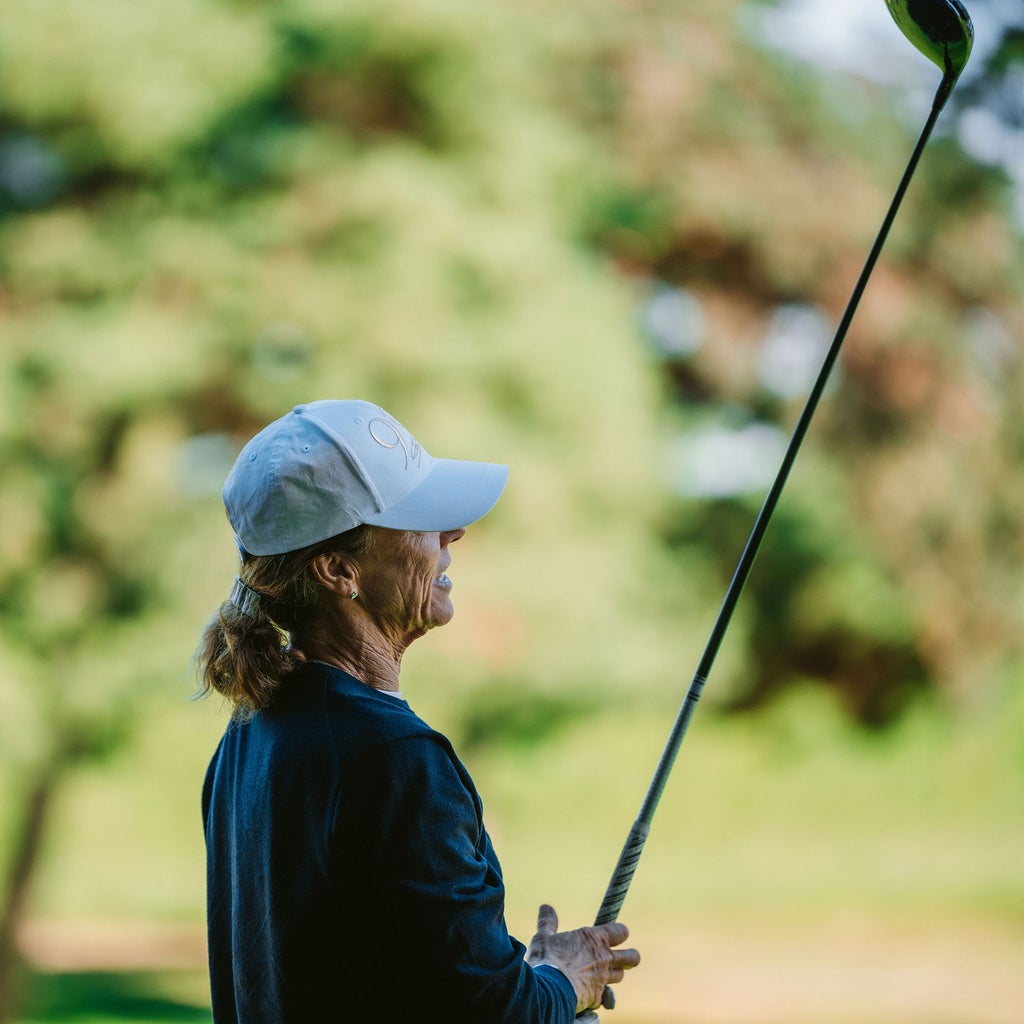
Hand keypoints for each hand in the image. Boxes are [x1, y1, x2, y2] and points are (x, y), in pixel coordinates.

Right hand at [525, 904, 639, 1012]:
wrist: (549, 989)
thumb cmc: (547, 959)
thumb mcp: (544, 937)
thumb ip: (548, 922)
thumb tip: (545, 907)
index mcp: (594, 938)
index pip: (622, 931)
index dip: (620, 932)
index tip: (614, 935)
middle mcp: (604, 957)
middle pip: (632, 957)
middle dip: (630, 957)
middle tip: (621, 958)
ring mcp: (603, 978)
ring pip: (620, 975)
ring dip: (613, 975)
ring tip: (603, 974)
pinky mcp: (598, 997)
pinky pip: (605, 996)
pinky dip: (599, 994)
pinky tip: (589, 993)